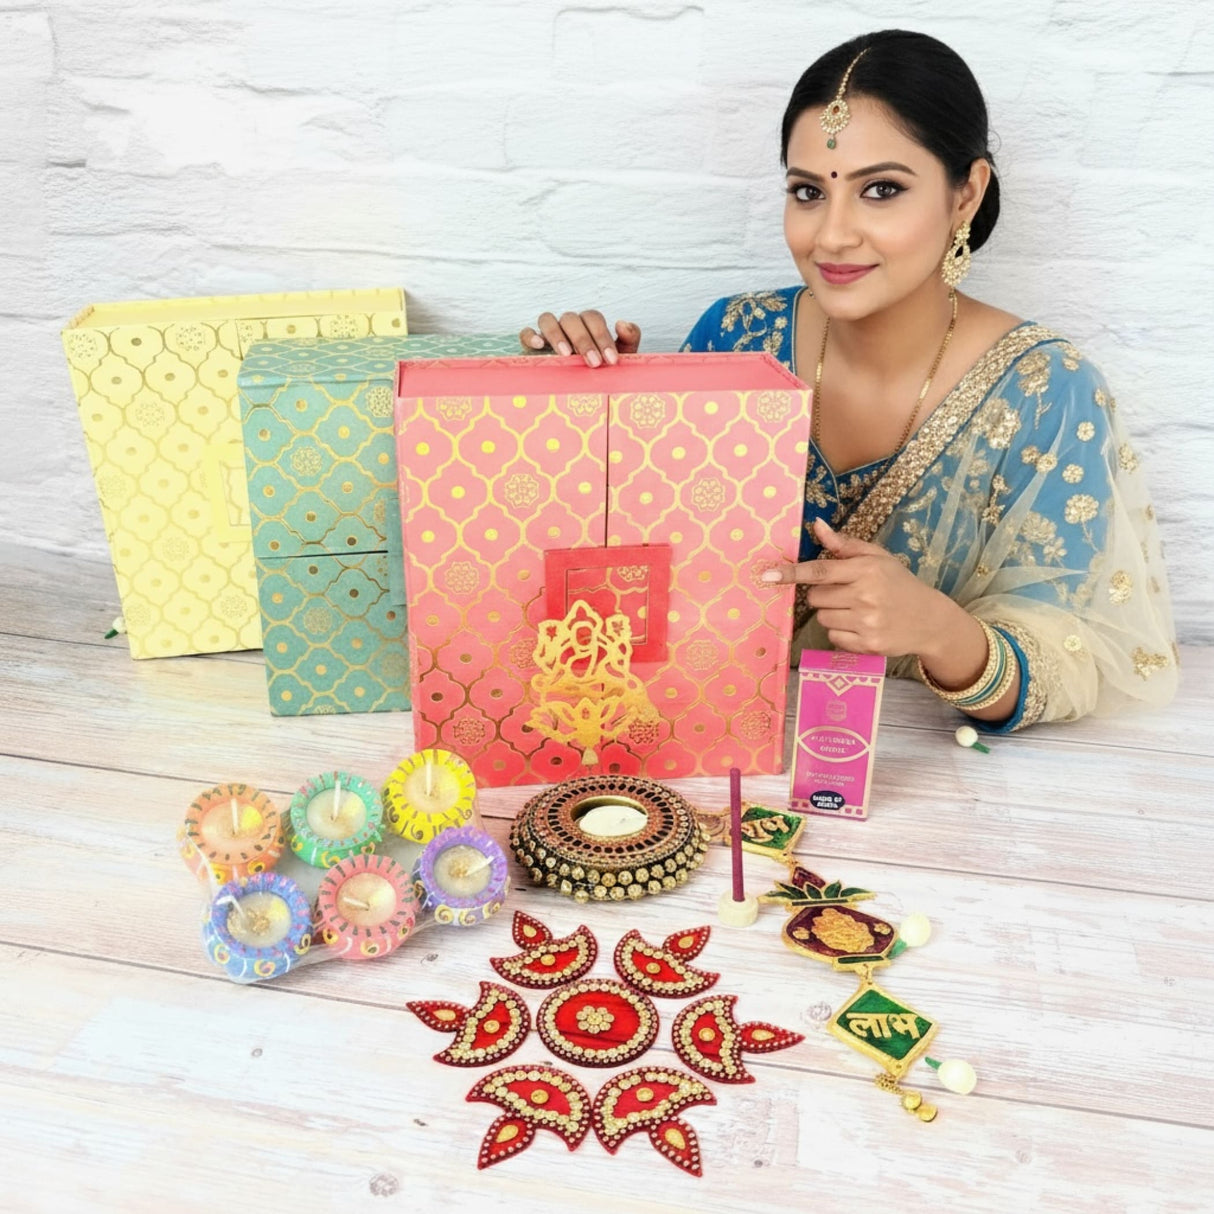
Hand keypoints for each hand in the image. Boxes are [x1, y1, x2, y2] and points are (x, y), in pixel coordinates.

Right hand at [519, 310, 640, 366]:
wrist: (586, 396)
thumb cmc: (603, 373)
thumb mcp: (622, 358)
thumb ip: (629, 339)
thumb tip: (621, 323)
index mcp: (589, 325)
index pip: (593, 318)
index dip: (602, 336)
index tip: (610, 360)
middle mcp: (568, 326)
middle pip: (571, 318)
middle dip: (583, 340)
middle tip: (593, 363)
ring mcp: (548, 334)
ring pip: (547, 320)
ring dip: (557, 335)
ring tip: (566, 355)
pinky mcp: (531, 348)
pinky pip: (525, 333)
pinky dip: (530, 336)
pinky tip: (539, 346)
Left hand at [761, 518, 961, 658]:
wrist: (929, 619)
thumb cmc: (898, 583)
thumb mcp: (877, 558)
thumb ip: (844, 545)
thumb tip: (816, 525)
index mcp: (866, 570)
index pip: (820, 571)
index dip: (791, 573)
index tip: (767, 576)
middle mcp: (865, 596)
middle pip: (815, 597)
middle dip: (824, 594)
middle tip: (847, 593)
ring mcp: (866, 622)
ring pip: (822, 618)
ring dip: (832, 614)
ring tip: (856, 610)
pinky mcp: (867, 644)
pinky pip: (833, 637)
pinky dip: (841, 632)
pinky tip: (861, 626)